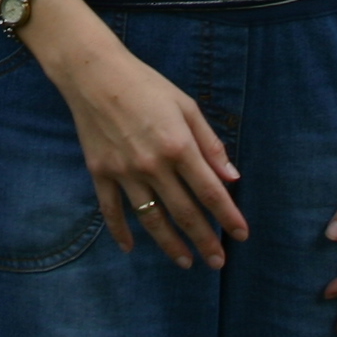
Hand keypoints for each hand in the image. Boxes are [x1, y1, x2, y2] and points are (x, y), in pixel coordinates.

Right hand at [45, 28, 249, 270]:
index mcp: (179, 146)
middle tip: (218, 262)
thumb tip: (232, 177)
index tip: (242, 235)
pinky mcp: (100, 173)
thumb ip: (209, 143)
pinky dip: (120, 232)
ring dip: (171, 245)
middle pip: (185, 213)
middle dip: (205, 240)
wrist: (94, 74)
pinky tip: (131, 248)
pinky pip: (112, 211)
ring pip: (152, 219)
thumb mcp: (186, 106)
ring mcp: (125, 172)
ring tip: (186, 262)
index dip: (228, 216)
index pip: (210, 192)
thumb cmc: (146, 85)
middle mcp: (153, 165)